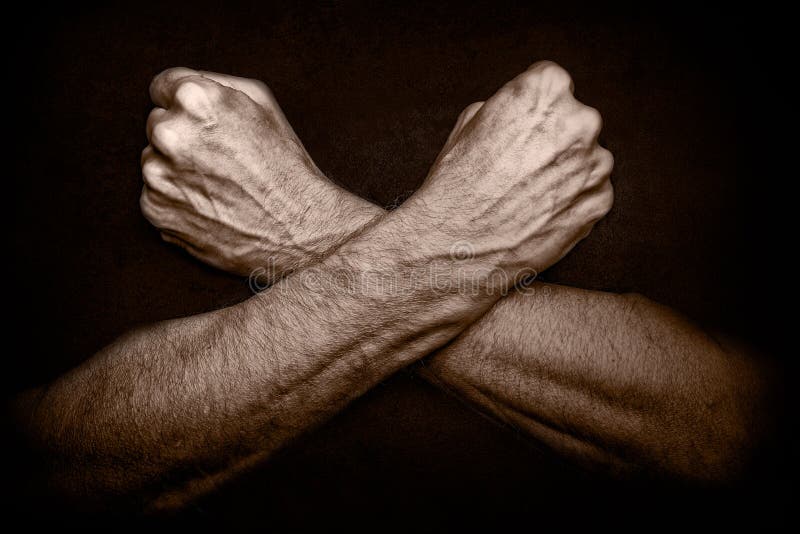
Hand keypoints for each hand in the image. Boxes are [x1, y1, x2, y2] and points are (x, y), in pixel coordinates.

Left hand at [140, 68, 370, 277]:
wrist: (298, 229)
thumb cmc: (284, 165)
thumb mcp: (262, 103)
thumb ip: (214, 84)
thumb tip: (180, 87)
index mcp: (194, 99)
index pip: (162, 87)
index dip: (188, 106)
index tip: (205, 123)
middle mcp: (170, 134)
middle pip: (158, 124)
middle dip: (183, 137)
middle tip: (221, 158)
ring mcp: (157, 175)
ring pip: (155, 160)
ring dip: (177, 169)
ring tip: (219, 185)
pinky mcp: (154, 209)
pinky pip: (155, 194)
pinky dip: (176, 200)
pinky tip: (211, 206)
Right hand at [412, 61, 613, 277]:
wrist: (455, 245)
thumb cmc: (456, 184)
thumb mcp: (470, 122)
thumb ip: (509, 106)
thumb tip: (526, 112)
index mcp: (545, 90)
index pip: (552, 83)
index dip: (531, 107)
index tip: (517, 128)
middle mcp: (579, 121)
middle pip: (575, 119)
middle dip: (554, 137)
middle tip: (520, 164)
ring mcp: (595, 164)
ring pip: (587, 157)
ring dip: (564, 170)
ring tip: (525, 192)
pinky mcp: (599, 202)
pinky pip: (591, 191)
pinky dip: (571, 200)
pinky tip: (538, 210)